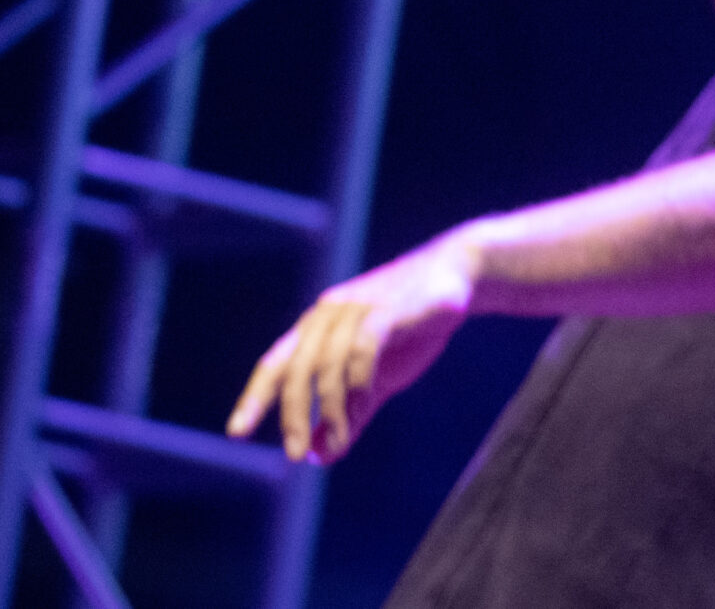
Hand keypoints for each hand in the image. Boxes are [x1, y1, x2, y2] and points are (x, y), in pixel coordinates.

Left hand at [225, 234, 478, 463]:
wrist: (459, 276)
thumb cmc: (414, 326)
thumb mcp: (379, 378)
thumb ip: (350, 413)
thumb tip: (318, 456)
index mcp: (317, 327)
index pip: (276, 363)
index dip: (256, 397)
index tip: (237, 434)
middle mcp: (327, 315)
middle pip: (296, 370)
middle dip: (292, 414)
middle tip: (294, 454)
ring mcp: (356, 309)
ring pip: (328, 365)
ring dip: (331, 409)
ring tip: (337, 443)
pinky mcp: (386, 310)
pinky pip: (361, 351)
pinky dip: (357, 386)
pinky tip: (362, 411)